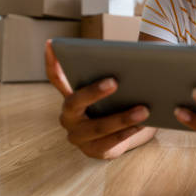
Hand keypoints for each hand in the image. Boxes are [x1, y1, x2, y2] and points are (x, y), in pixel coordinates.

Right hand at [45, 40, 152, 158]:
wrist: (127, 133)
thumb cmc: (120, 102)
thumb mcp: (117, 87)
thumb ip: (118, 73)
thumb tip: (138, 56)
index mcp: (71, 94)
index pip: (56, 77)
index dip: (52, 61)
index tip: (53, 44)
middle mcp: (68, 115)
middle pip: (75, 102)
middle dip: (94, 92)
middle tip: (115, 81)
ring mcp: (78, 135)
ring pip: (97, 127)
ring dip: (121, 118)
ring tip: (144, 110)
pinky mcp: (92, 150)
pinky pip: (108, 143)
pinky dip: (126, 134)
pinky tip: (140, 126)